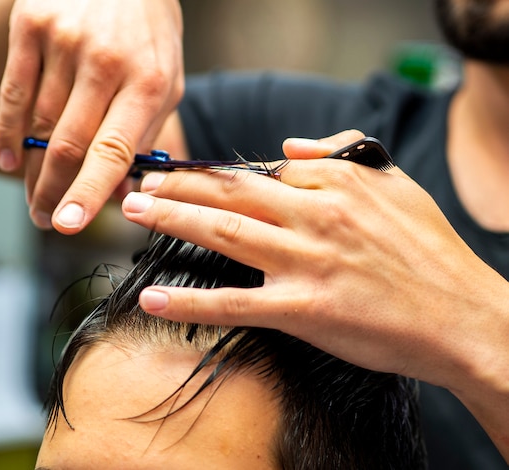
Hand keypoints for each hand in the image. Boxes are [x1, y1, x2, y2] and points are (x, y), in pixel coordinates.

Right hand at [0, 0, 183, 232]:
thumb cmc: (149, 33)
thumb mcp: (167, 82)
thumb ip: (145, 136)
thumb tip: (119, 191)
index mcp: (148, 82)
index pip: (113, 151)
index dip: (89, 193)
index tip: (69, 225)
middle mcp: (105, 62)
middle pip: (68, 145)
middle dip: (52, 192)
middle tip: (45, 219)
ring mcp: (65, 41)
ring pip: (39, 125)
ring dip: (32, 171)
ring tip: (34, 197)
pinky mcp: (32, 25)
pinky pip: (12, 93)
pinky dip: (6, 133)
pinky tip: (7, 160)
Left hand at [121, 131, 508, 394]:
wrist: (463, 316)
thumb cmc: (430, 252)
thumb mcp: (394, 184)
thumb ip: (341, 157)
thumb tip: (292, 144)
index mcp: (334, 184)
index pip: (260, 171)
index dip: (216, 173)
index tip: (187, 176)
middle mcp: (315, 216)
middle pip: (230, 191)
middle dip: (177, 185)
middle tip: (138, 185)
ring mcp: (306, 262)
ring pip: (223, 232)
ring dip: (171, 220)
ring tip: (133, 214)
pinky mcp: (303, 310)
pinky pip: (235, 302)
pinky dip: (190, 302)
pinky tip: (154, 300)